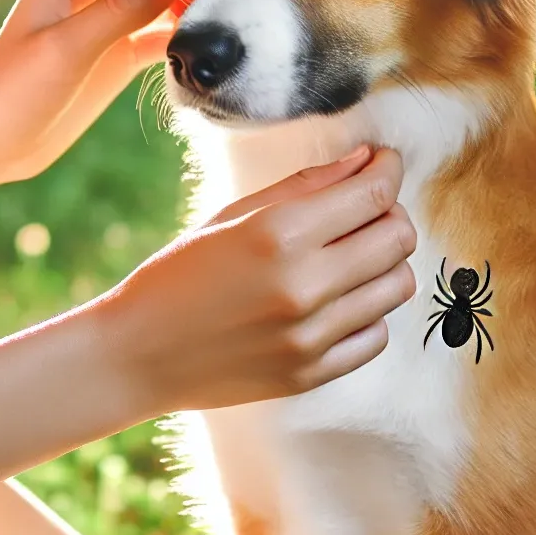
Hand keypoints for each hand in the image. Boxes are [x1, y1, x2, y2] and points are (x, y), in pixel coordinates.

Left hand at [0, 0, 199, 184]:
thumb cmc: (13, 90)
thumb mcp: (67, 47)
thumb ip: (121, 10)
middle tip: (210, 5)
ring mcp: (109, 22)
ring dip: (189, 4)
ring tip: (210, 28)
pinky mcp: (120, 55)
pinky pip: (161, 33)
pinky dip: (181, 38)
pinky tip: (197, 54)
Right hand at [97, 147, 416, 412]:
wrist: (137, 354)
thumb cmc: (181, 272)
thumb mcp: (236, 212)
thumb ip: (307, 184)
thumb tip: (365, 160)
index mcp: (280, 233)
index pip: (373, 194)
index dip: (389, 170)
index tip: (385, 162)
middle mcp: (304, 285)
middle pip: (398, 238)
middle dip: (391, 211)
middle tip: (365, 206)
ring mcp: (312, 336)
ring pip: (398, 285)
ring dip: (385, 260)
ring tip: (351, 253)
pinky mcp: (312, 374)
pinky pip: (377, 335)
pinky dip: (368, 310)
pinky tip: (337, 298)